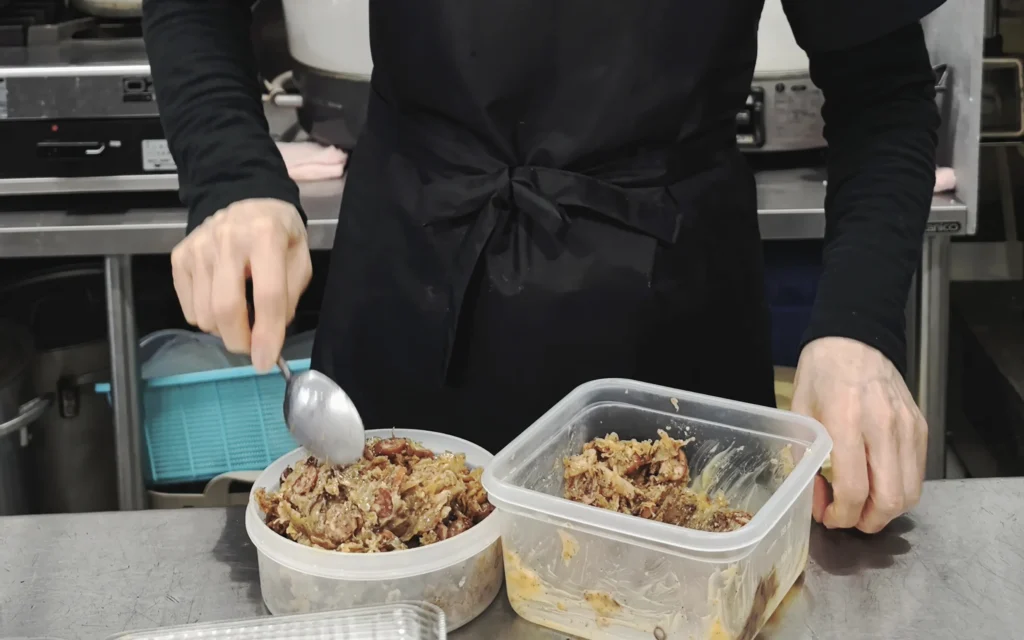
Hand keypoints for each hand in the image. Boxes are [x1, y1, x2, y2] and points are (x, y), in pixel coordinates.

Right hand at [170, 198, 311, 371]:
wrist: (246, 198)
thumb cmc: (279, 234)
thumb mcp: (300, 259)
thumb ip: (289, 296)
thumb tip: (269, 336)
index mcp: (265, 236)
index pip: (267, 296)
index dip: (267, 334)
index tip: (265, 362)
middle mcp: (227, 239)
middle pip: (225, 308)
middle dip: (239, 340)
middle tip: (252, 347)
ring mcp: (198, 247)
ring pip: (203, 314)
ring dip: (223, 330)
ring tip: (239, 315)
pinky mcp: (179, 256)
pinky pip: (188, 308)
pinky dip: (205, 317)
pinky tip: (220, 300)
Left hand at [790, 337, 926, 532]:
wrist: (854, 340)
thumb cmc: (820, 376)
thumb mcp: (801, 415)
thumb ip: (807, 460)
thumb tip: (819, 502)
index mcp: (846, 422)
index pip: (855, 489)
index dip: (841, 516)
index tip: (828, 518)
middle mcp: (883, 427)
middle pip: (891, 499)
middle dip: (868, 521)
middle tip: (849, 519)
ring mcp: (907, 428)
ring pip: (910, 492)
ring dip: (886, 510)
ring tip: (862, 505)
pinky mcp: (921, 427)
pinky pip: (918, 473)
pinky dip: (900, 489)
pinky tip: (878, 483)